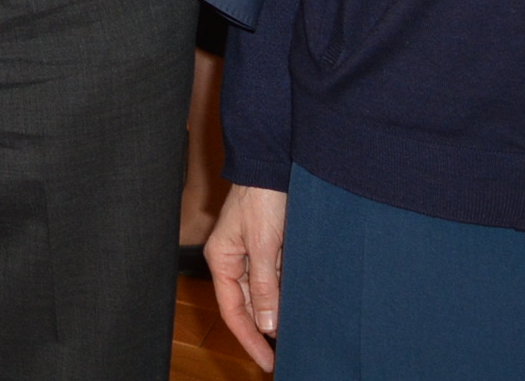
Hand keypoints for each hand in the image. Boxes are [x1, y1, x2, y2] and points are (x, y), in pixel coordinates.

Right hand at [206, 183, 286, 372]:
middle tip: (286, 355)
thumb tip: (268, 324)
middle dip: (266, 330)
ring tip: (299, 335)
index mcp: (222, 260)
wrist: (273, 164)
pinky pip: (278, 279)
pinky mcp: (271, 248)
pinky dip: (288, 294)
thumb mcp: (263, 245)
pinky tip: (302, 308)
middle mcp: (235, 261)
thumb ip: (265, 285)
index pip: (233, 311)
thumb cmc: (261, 198)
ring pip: (266, 294)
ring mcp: (254, 254)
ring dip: (281, 311)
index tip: (267, 362)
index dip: (249, 339)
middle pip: (249, 306)